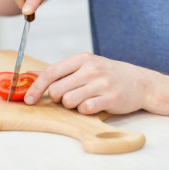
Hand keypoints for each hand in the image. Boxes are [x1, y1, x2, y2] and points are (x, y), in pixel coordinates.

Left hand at [24, 52, 153, 114]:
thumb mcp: (85, 66)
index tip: (28, 100)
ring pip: (69, 102)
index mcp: (81, 59)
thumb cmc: (107, 75)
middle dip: (58, 98)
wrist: (140, 82)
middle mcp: (91, 69)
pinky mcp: (110, 98)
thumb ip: (60, 71)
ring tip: (85, 99)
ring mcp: (101, 83)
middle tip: (70, 96)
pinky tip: (95, 104)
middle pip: (57, 90)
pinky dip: (86, 110)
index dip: (36, 88)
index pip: (51, 72)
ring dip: (72, 105)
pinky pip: (85, 109)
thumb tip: (31, 75)